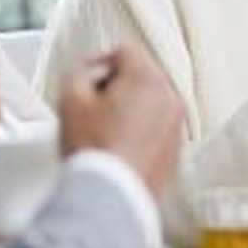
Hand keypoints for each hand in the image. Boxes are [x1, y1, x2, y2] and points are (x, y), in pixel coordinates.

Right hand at [59, 42, 186, 195]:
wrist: (112, 197)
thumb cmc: (95, 151)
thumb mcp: (70, 100)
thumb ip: (77, 73)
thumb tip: (86, 73)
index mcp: (148, 79)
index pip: (125, 51)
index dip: (99, 60)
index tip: (86, 76)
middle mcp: (170, 98)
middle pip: (141, 76)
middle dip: (115, 85)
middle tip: (92, 104)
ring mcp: (177, 125)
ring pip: (150, 103)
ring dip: (129, 108)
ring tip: (104, 129)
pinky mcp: (176, 150)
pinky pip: (157, 129)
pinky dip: (140, 131)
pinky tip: (118, 147)